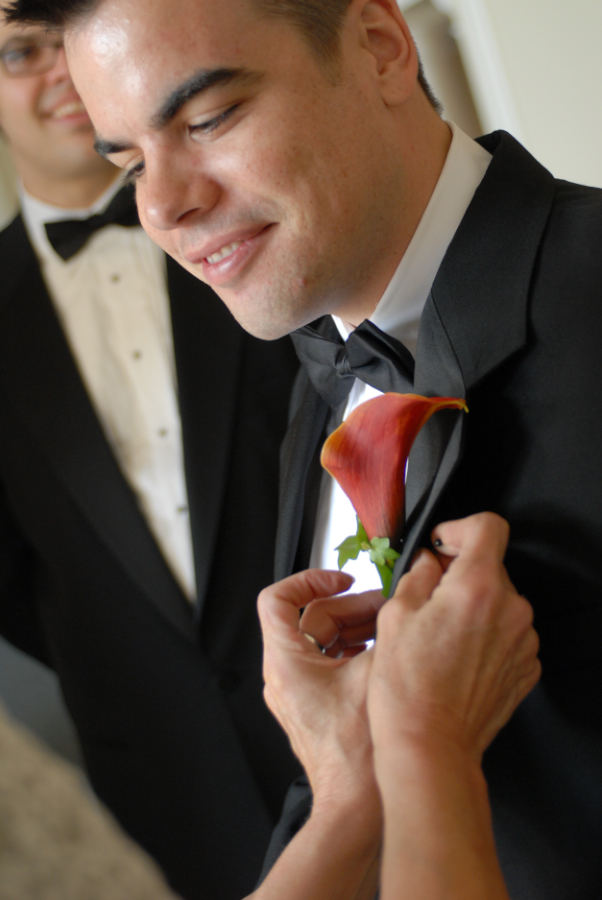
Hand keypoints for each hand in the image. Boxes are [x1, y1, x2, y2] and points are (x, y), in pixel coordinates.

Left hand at [257, 570, 384, 811]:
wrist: (356, 806)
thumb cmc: (355, 757)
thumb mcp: (375, 674)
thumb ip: (383, 632)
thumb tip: (397, 605)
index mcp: (285, 662)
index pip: (276, 599)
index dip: (308, 580)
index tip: (339, 578)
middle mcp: (284, 675)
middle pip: (310, 618)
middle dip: (350, 605)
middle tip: (384, 606)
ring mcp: (298, 692)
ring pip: (323, 640)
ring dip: (356, 627)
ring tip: (390, 627)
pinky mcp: (315, 705)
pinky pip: (330, 663)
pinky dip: (354, 650)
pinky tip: (384, 651)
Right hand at [368, 512, 540, 762]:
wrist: (430, 747)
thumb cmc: (408, 690)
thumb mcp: (395, 616)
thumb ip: (417, 575)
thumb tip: (429, 563)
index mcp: (477, 587)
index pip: (489, 527)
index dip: (460, 529)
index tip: (444, 545)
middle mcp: (510, 609)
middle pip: (490, 567)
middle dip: (460, 575)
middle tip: (428, 601)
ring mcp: (523, 641)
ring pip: (498, 603)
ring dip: (474, 608)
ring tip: (440, 639)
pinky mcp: (525, 668)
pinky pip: (507, 635)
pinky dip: (485, 637)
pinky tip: (456, 659)